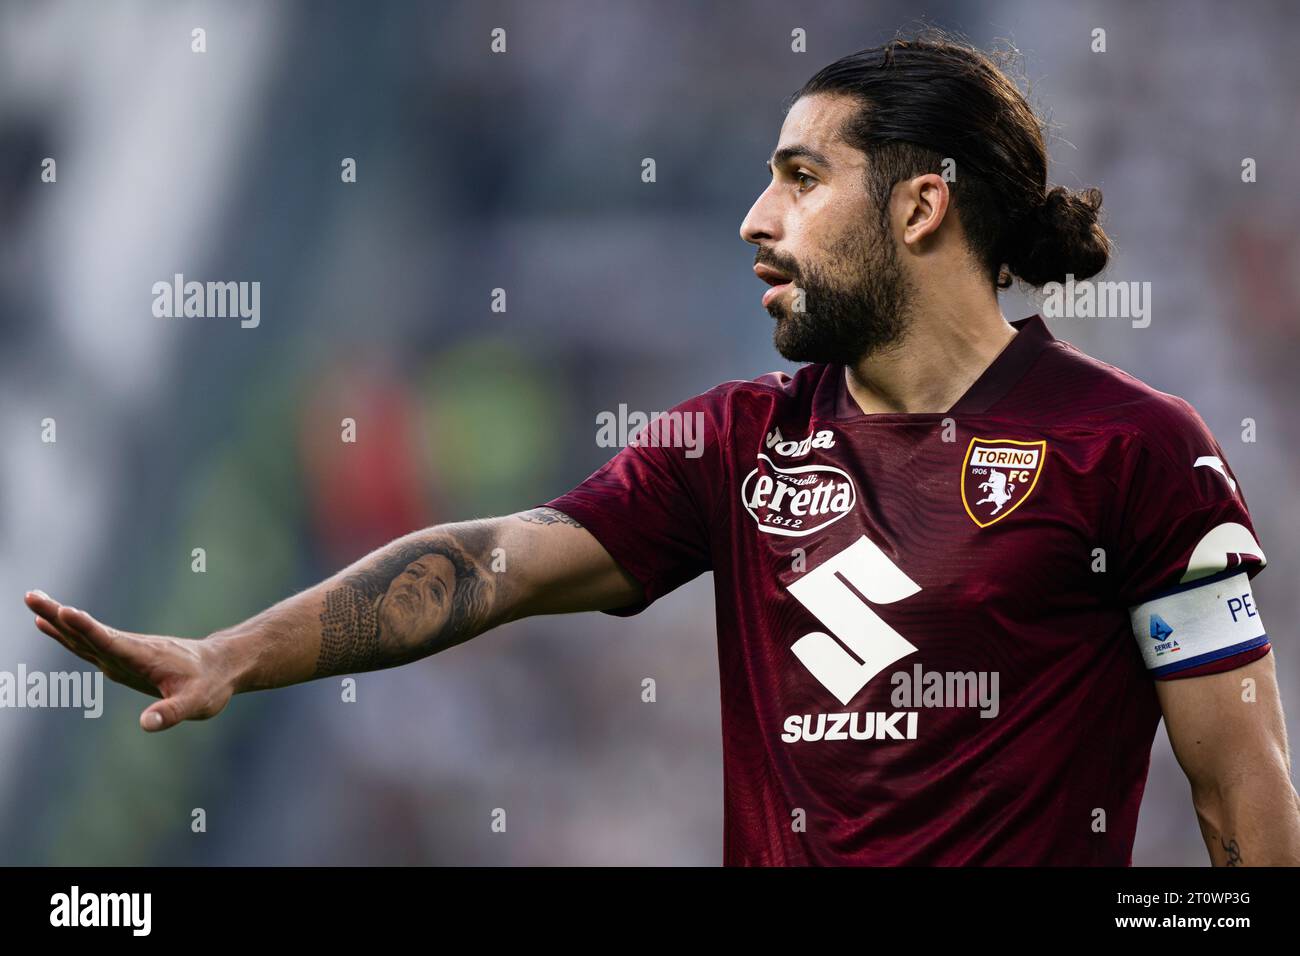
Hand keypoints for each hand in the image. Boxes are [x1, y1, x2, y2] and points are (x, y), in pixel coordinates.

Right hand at [24, 590, 235, 731]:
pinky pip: (89, 642)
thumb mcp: (195, 703)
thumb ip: (171, 713)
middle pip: (88, 632)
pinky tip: (52, 623)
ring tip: (32, 600)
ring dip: (58, 618)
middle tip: (30, 596)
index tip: (64, 611)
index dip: (87, 628)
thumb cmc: (209, 684)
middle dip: (58, 615)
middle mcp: (128, 650)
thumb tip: (146, 724)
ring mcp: (123, 652)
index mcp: (142, 656)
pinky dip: (69, 632)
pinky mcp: (121, 657)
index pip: (110, 641)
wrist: (220, 666)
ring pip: (85, 635)